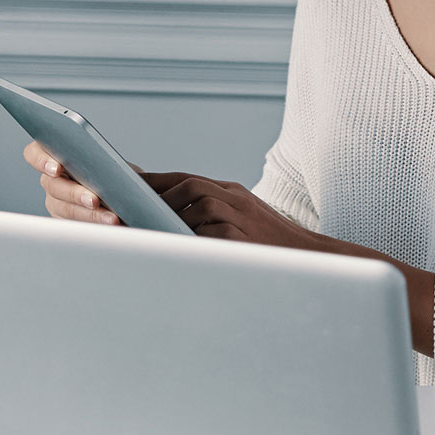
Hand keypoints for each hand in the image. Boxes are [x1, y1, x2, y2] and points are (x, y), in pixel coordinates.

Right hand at [25, 140, 119, 224]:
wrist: (124, 191)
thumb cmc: (113, 171)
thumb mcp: (109, 160)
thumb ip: (100, 159)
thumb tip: (108, 168)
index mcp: (54, 155)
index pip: (34, 154)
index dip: (42, 160)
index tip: (57, 168)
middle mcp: (50, 179)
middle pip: (53, 186)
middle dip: (75, 193)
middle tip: (94, 200)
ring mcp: (55, 201)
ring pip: (65, 208)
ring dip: (90, 214)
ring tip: (111, 218)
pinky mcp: (65, 220)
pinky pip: (75, 224)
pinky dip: (95, 223)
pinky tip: (111, 223)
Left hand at [142, 171, 316, 248]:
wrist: (306, 256)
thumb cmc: (267, 242)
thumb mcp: (240, 217)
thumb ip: (210, 212)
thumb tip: (168, 212)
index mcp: (232, 191)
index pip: (187, 178)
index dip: (156, 180)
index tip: (128, 182)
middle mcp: (236, 199)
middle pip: (190, 185)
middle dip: (158, 194)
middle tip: (131, 207)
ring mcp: (242, 218)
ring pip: (198, 204)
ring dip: (172, 214)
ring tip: (150, 227)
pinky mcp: (244, 239)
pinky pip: (211, 232)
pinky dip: (191, 236)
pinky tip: (175, 245)